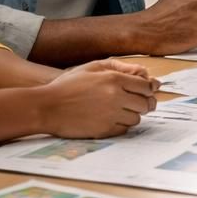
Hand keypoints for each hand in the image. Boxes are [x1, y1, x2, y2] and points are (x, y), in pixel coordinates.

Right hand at [37, 61, 158, 137]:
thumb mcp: (92, 67)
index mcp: (114, 79)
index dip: (149, 89)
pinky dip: (121, 124)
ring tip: (118, 109)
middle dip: (144, 103)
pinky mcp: (105, 130)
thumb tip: (145, 73)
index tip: (147, 91)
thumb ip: (120, 67)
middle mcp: (116, 97)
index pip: (147, 86)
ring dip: (132, 114)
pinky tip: (110, 118)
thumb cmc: (68, 85)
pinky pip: (124, 129)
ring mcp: (111, 115)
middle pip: (146, 104)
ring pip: (137, 118)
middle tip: (135, 102)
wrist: (47, 107)